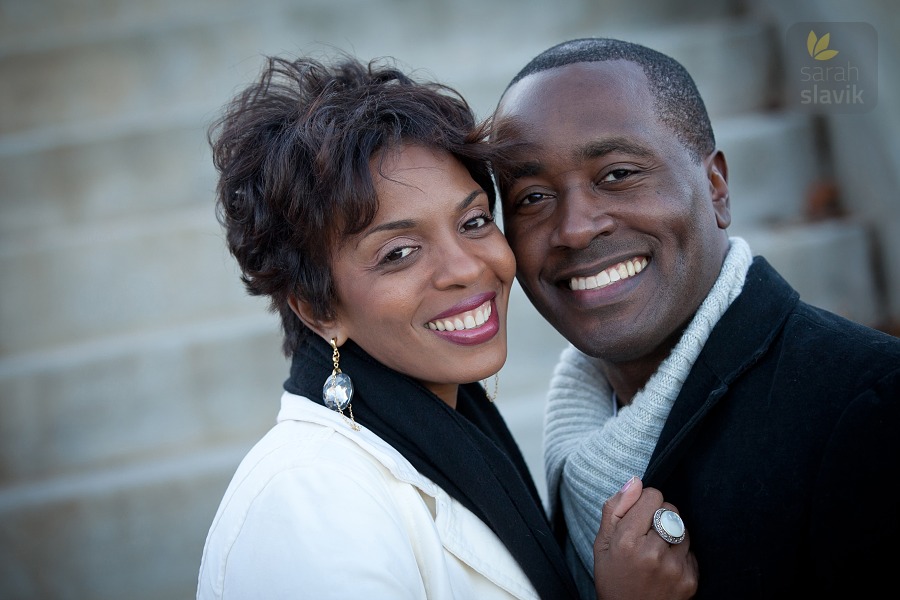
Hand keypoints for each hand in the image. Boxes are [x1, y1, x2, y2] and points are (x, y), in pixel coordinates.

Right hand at [593, 477, 697, 599]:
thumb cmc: (613, 578)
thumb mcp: (602, 544)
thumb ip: (615, 508)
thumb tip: (635, 481)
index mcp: (627, 540)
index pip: (653, 496)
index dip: (644, 503)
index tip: (637, 518)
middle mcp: (652, 553)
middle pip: (671, 509)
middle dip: (659, 517)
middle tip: (646, 538)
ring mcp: (674, 568)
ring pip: (683, 528)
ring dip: (672, 535)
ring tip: (656, 553)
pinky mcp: (690, 580)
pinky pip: (692, 550)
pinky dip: (681, 555)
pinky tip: (666, 567)